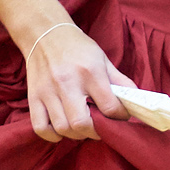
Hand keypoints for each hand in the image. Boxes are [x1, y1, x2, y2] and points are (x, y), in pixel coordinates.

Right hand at [25, 20, 131, 142]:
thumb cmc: (78, 48)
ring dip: (76, 135)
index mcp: (90, 72)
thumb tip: (135, 103)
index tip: (120, 116)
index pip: (109, 107)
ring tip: (83, 128)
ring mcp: (47, 91)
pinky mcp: (33, 97)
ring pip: (62, 128)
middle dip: (96, 132)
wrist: (45, 34)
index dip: (119, 117)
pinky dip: (52, 135)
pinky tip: (62, 129)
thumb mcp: (104, 60)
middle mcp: (67, 83)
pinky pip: (40, 127)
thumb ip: (120, 82)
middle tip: (100, 127)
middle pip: (82, 123)